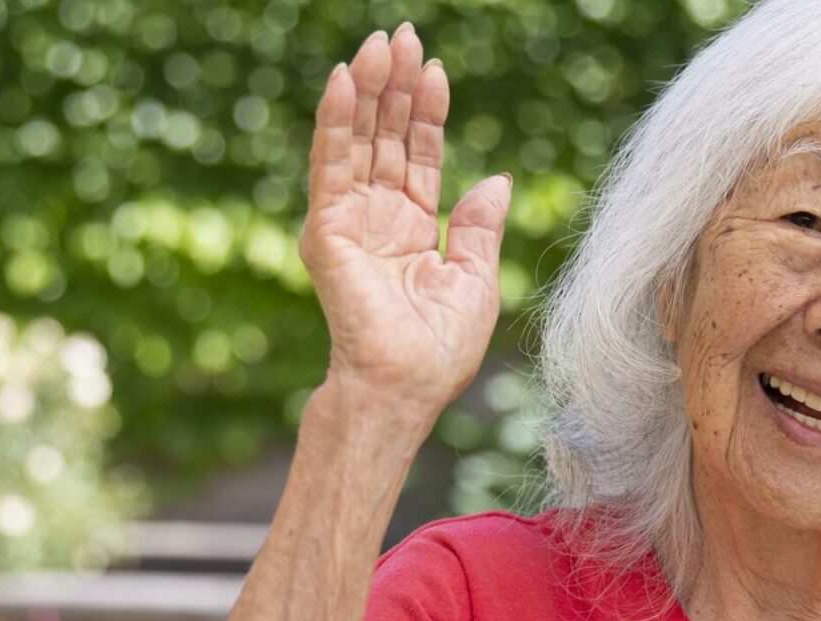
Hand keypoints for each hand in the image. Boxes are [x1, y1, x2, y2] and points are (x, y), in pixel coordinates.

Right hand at [302, 23, 511, 418]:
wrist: (405, 386)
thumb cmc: (439, 349)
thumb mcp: (475, 278)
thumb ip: (479, 225)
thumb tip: (493, 177)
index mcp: (413, 228)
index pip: (418, 155)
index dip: (426, 112)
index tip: (435, 68)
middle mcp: (377, 218)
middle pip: (385, 137)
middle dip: (394, 86)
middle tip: (402, 35)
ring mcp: (348, 221)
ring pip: (357, 141)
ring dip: (365, 91)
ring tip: (377, 44)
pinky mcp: (326, 230)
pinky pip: (330, 165)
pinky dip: (334, 122)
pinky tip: (342, 81)